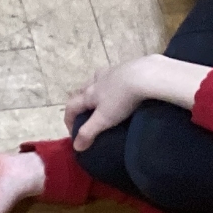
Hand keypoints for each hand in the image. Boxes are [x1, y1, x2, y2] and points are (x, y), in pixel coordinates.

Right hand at [63, 55, 210, 149]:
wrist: (144, 75)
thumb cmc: (121, 99)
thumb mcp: (104, 119)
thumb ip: (89, 132)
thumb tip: (76, 146)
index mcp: (88, 94)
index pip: (71, 107)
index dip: (68, 120)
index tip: (73, 132)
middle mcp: (95, 81)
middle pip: (81, 91)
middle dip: (80, 103)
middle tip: (86, 114)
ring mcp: (110, 72)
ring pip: (96, 81)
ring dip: (94, 90)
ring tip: (103, 99)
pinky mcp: (125, 66)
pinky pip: (112, 75)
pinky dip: (111, 82)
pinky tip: (120, 86)